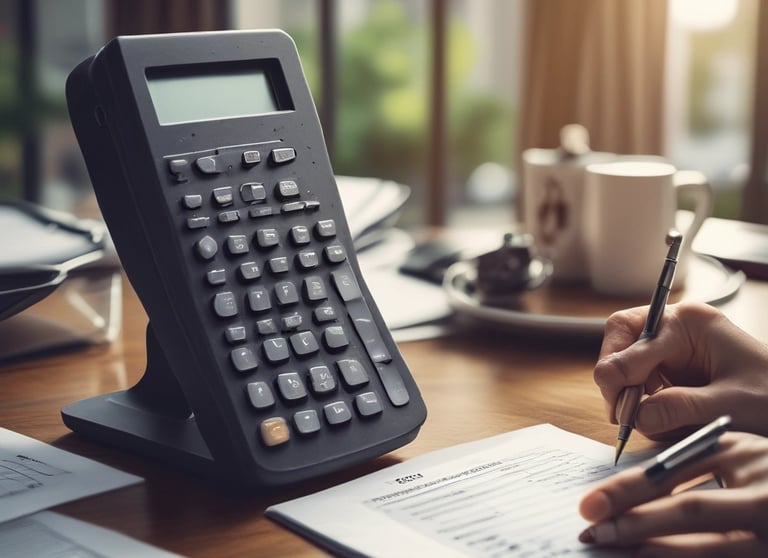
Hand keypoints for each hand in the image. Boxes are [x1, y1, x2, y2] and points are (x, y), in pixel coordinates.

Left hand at [578, 431, 767, 555]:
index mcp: (745, 457)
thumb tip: (626, 493)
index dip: (627, 491)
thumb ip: (690, 465)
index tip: (588, 505)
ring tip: (617, 554)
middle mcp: (763, 498)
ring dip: (657, 553)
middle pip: (690, 513)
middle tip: (591, 535)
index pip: (676, 475)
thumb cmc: (765, 471)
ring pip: (709, 552)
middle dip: (634, 526)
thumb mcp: (735, 452)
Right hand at [594, 301, 767, 439]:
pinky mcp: (670, 371)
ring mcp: (670, 350)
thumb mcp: (731, 403)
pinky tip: (661, 422)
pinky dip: (642, 405)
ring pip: (623, 364)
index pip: (635, 339)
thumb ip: (681, 407)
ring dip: (629, 395)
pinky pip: (638, 383)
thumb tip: (638, 416)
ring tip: (648, 423)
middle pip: (620, 341)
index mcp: (690, 322)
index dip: (622, 374)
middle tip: (622, 414)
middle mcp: (674, 329)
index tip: (622, 409)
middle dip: (617, 378)